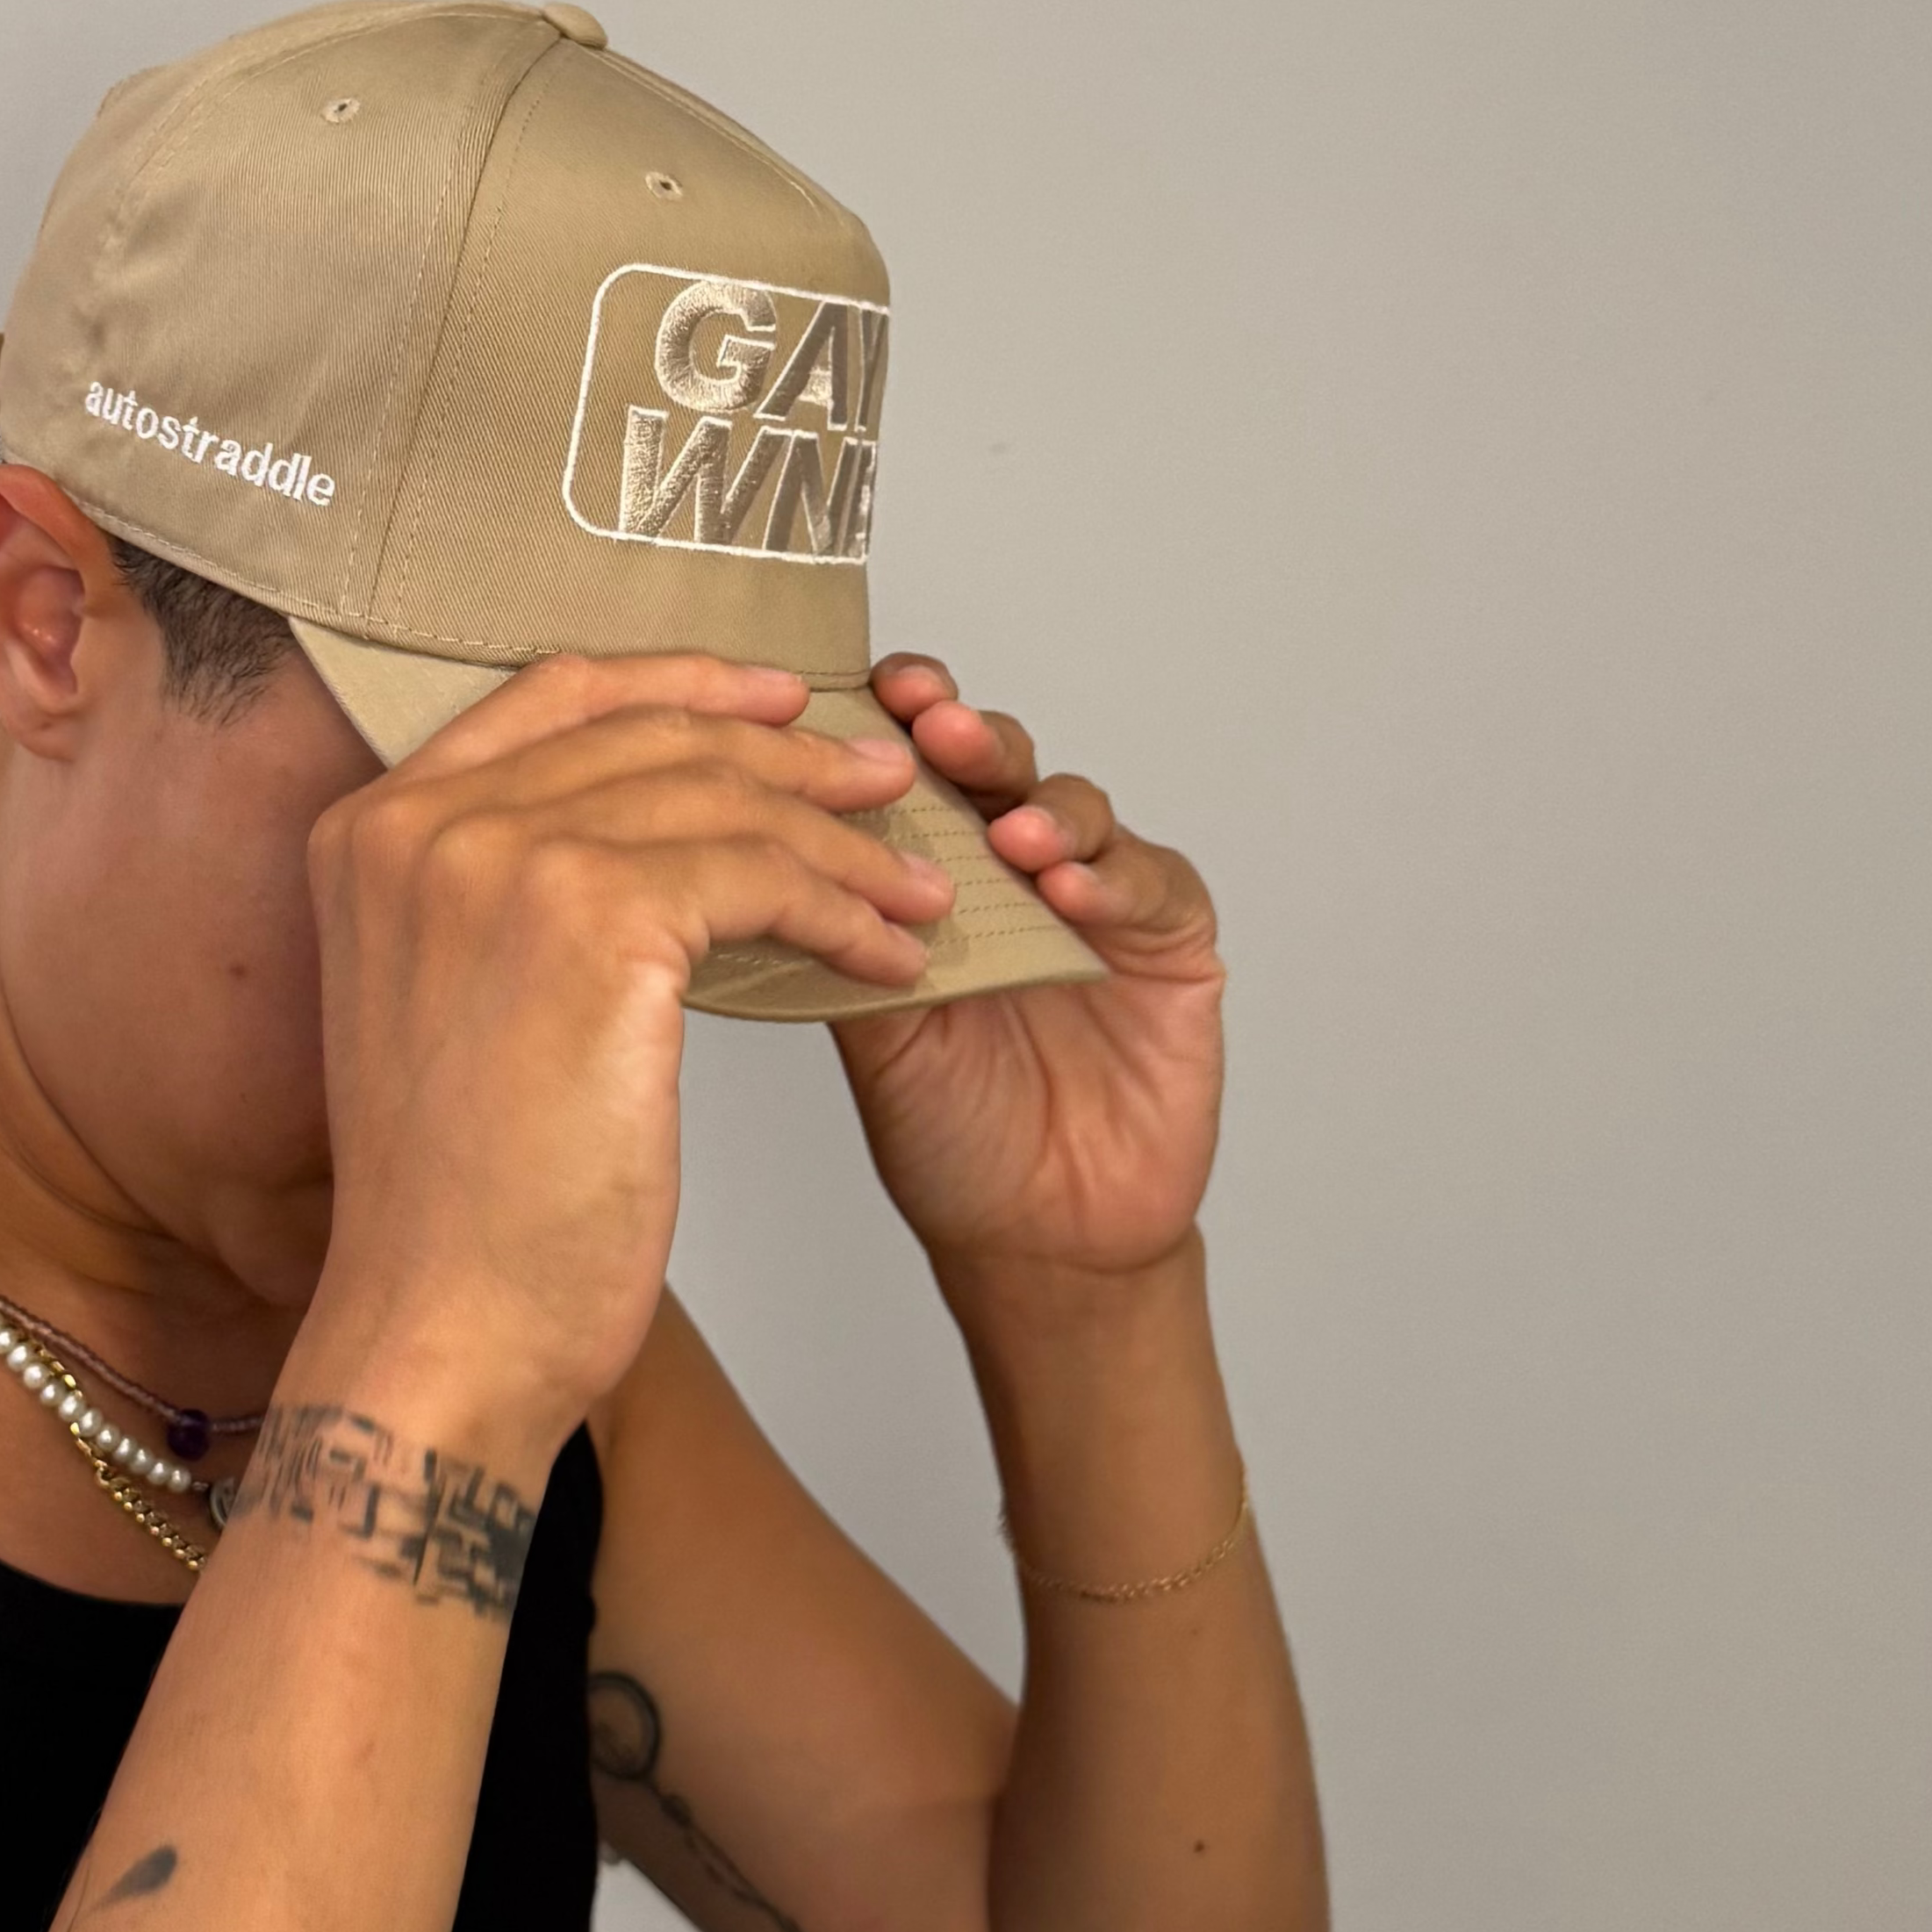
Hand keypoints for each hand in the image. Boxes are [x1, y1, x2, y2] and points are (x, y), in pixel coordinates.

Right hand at [302, 655, 952, 1436]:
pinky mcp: (597, 922)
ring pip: (719, 802)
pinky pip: (763, 879)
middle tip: (876, 782)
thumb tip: (640, 835)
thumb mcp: (444, 1000)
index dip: (678, 684)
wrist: (441, 1328)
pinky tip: (887, 954)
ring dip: (838, 842)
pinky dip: (843, 910)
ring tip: (911, 883)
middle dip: (783, 752)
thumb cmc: (459, 1202)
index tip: (775, 700)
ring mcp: (504, 861)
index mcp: (371, 828)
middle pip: (646, 735)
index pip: (552, 695)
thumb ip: (498, 892)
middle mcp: (424, 821)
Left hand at [831, 656, 1226, 1282]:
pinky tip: (1072, 892)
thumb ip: (838, 930)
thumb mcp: (870, 1025)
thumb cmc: (947, 1126)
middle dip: (961, 732)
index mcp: (931, 866)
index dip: (885, 723)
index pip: (909, 766)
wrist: (1035, 1235)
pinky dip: (1111, 879)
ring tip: (1007, 831)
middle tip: (931, 722)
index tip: (850, 695)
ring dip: (1036, 806)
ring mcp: (1096, 893)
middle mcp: (1011, 862)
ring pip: (1071, 806)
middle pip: (991, 761)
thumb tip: (760, 844)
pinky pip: (1148, 884)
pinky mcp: (1171, 939)